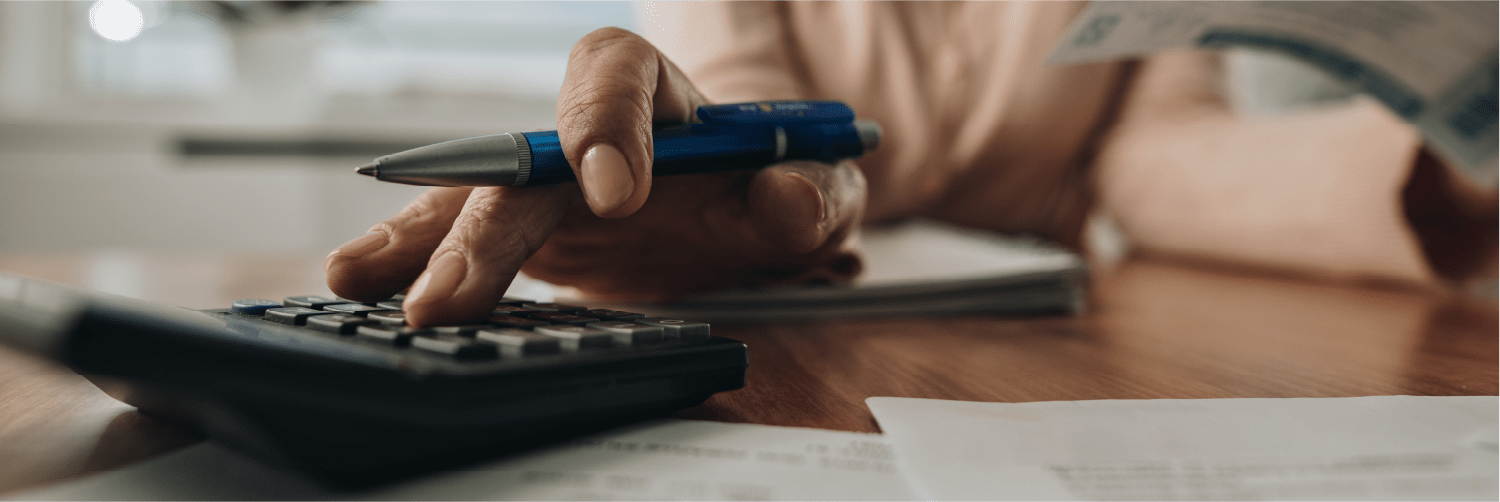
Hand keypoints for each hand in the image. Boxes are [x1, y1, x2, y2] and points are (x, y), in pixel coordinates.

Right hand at [323, 28, 866, 326]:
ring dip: (420, 244)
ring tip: (358, 281)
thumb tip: (785, 195)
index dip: (607, 124)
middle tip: (456, 293)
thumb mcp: (815, 186)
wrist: (736, 217)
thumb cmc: (768, 183)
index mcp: (657, 90)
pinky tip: (363, 287)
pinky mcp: (524, 231)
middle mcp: (584, 125)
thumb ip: (811, 188)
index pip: (617, 74)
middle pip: (523, 158)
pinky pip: (459, 241)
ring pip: (473, 200)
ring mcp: (545, 182)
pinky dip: (412, 263)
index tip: (614, 192)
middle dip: (487, 227)